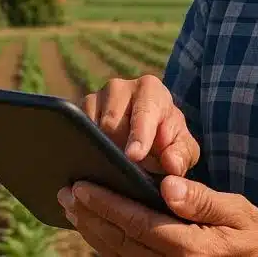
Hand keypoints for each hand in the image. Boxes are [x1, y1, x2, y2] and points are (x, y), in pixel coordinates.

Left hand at [57, 174, 257, 255]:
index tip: (83, 186)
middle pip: (120, 240)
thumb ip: (202, 200)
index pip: (137, 222)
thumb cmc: (253, 238)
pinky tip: (94, 226)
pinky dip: (106, 243)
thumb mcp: (238, 213)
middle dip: (90, 216)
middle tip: (66, 193)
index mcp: (190, 247)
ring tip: (73, 207)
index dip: (107, 203)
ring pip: (118, 253)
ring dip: (92, 230)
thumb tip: (168, 185)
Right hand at [82, 75, 199, 175]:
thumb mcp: (182, 148)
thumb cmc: (167, 139)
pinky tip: (97, 163)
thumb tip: (171, 164)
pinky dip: (87, 150)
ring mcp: (94, 98)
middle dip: (120, 149)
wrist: (147, 136)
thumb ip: (181, 155)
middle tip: (129, 170)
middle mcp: (119, 87)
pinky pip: (76, 133)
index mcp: (149, 89)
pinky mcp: (77, 113)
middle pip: (111, 124)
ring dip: (103, 151)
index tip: (134, 156)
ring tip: (116, 167)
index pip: (143, 112)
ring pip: (91, 130)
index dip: (139, 135)